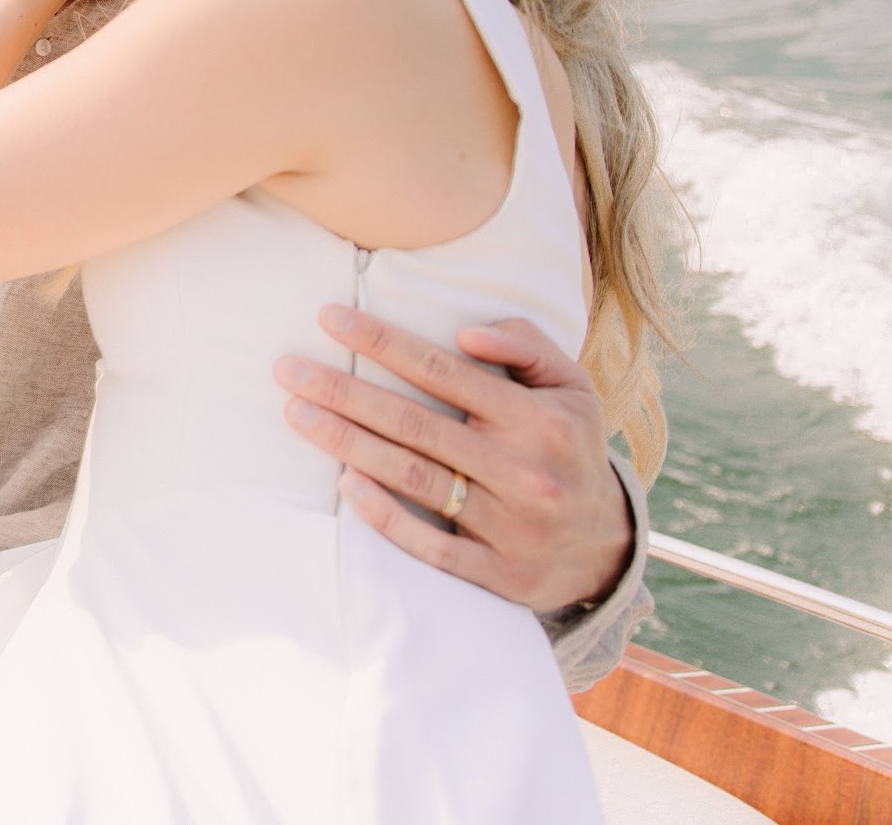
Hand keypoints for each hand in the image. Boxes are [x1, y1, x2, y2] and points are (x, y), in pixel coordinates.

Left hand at [274, 310, 631, 612]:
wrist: (605, 546)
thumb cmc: (568, 446)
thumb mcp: (571, 387)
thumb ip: (526, 345)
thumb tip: (466, 332)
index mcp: (540, 420)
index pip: (443, 371)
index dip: (381, 342)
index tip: (327, 318)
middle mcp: (524, 471)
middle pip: (414, 424)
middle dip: (343, 392)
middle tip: (286, 369)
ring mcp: (510, 527)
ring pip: (412, 479)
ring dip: (346, 444)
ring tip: (295, 413)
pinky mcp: (496, 573)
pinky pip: (428, 545)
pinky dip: (383, 515)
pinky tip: (343, 483)